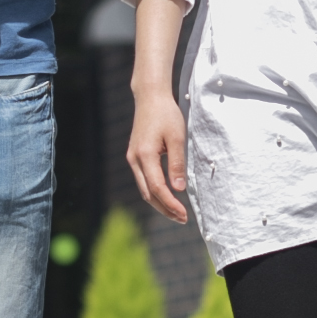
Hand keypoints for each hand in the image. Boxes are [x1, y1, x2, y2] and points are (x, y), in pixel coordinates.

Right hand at [126, 84, 190, 222]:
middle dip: (165, 209)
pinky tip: (167, 197)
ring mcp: (132, 158)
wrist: (150, 98)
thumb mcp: (177, 137)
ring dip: (159, 203)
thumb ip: (177, 163)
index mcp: (145, 155)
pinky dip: (154, 192)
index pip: (157, 188)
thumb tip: (179, 188)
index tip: (184, 214)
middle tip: (182, 219)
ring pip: (144, 189)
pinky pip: (143, 180)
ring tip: (176, 213)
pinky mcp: (135, 156)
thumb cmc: (166, 114)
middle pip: (148, 193)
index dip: (170, 204)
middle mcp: (135, 159)